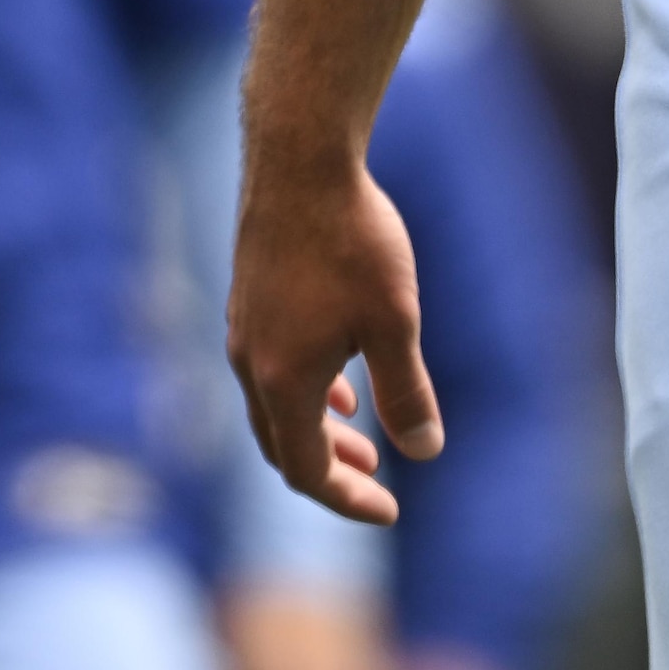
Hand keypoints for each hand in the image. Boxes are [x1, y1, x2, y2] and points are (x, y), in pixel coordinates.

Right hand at [229, 147, 435, 521]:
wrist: (300, 159)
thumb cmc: (351, 240)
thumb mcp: (394, 322)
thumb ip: (406, 393)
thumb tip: (425, 453)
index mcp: (282, 380)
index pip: (307, 471)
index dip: (348, 499)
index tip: (390, 510)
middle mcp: (250, 362)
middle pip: (281, 447)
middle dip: (331, 472)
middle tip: (378, 481)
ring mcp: (244, 329)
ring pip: (273, 407)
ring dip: (317, 432)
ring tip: (363, 434)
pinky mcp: (248, 299)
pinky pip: (267, 369)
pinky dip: (303, 393)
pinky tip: (340, 380)